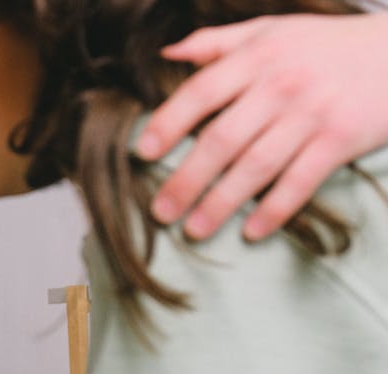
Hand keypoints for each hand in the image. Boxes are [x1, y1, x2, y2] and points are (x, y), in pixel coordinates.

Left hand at [136, 11, 387, 239]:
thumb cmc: (327, 44)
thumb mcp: (273, 30)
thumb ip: (218, 42)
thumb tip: (168, 53)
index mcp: (258, 57)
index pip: (201, 92)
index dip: (169, 123)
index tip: (143, 153)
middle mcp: (281, 86)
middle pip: (222, 139)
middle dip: (186, 179)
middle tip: (160, 211)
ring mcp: (313, 115)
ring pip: (256, 166)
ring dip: (222, 202)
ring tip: (194, 229)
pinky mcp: (341, 140)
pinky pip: (301, 181)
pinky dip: (275, 209)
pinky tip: (252, 231)